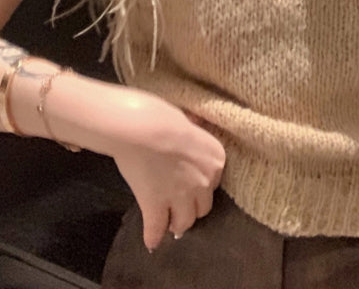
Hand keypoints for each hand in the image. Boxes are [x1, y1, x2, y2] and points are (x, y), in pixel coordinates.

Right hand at [109, 91, 225, 250]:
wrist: (141, 128)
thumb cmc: (162, 116)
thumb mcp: (188, 122)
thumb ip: (193, 134)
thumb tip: (192, 128)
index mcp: (217, 158)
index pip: (215, 180)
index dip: (201, 183)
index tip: (191, 184)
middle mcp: (205, 181)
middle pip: (203, 205)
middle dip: (192, 206)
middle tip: (180, 206)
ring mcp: (182, 197)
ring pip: (185, 222)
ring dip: (177, 224)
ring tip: (170, 224)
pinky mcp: (157, 207)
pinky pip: (157, 228)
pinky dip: (153, 237)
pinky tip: (151, 243)